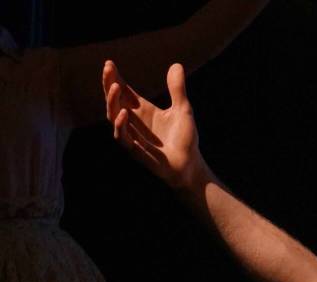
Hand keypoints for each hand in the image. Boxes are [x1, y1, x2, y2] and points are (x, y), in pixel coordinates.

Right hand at [102, 60, 203, 187]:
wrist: (190, 165)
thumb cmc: (185, 139)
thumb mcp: (183, 110)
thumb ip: (177, 89)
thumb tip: (176, 65)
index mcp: (142, 110)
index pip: (124, 91)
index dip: (115, 78)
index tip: (110, 63)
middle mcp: (134, 121)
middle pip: (114, 100)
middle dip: (109, 85)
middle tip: (108, 69)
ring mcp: (132, 136)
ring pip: (113, 117)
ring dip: (112, 102)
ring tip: (115, 86)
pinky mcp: (136, 151)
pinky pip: (122, 137)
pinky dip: (121, 126)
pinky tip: (123, 112)